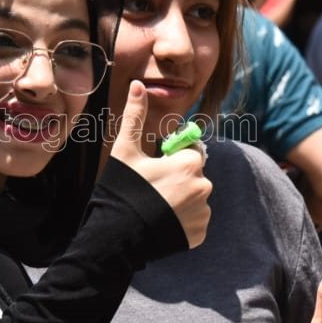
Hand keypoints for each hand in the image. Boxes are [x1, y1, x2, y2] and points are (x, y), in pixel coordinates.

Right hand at [109, 81, 210, 247]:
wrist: (118, 238)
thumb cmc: (121, 190)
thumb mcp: (125, 151)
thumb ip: (135, 118)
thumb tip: (137, 84)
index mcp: (189, 164)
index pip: (189, 153)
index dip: (170, 158)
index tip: (153, 169)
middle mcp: (203, 187)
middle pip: (192, 176)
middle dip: (176, 179)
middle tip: (150, 191)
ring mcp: (203, 213)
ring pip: (194, 198)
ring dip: (180, 200)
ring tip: (154, 209)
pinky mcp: (200, 234)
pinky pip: (194, 221)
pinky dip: (182, 221)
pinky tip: (162, 223)